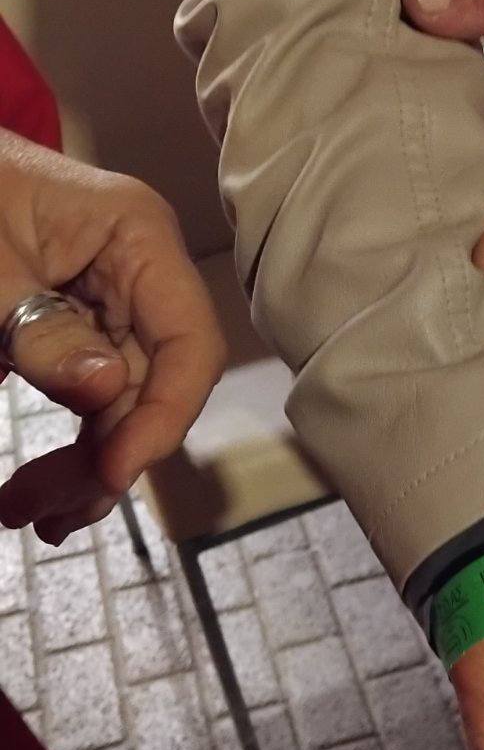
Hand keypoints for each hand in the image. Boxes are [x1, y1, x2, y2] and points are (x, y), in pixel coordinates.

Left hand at [0, 131, 224, 544]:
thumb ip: (40, 326)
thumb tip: (104, 392)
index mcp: (137, 236)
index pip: (188, 342)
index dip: (162, 416)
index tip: (112, 472)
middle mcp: (143, 278)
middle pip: (155, 389)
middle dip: (105, 460)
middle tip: (45, 512)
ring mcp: (118, 309)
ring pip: (124, 410)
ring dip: (84, 471)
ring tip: (29, 512)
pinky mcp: (87, 334)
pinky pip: (93, 404)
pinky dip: (70, 450)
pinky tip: (41, 494)